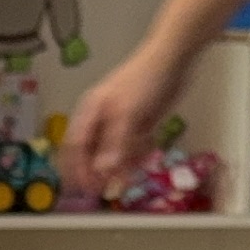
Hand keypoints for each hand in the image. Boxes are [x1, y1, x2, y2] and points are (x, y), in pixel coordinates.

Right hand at [65, 46, 188, 192]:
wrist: (173, 58)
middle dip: (95, 171)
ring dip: (117, 167)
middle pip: (92, 150)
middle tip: (101, 191)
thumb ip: (115, 143)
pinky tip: (139, 165)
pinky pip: (132, 146)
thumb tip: (103, 170)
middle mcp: (103, 118)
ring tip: (123, 183)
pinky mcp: (140, 123)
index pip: (76, 145)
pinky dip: (134, 157)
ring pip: (113, 151)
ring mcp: (122, 121)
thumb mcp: (128, 113)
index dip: (76, 168)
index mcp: (91, 111)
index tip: (81, 188)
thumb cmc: (145, 80)